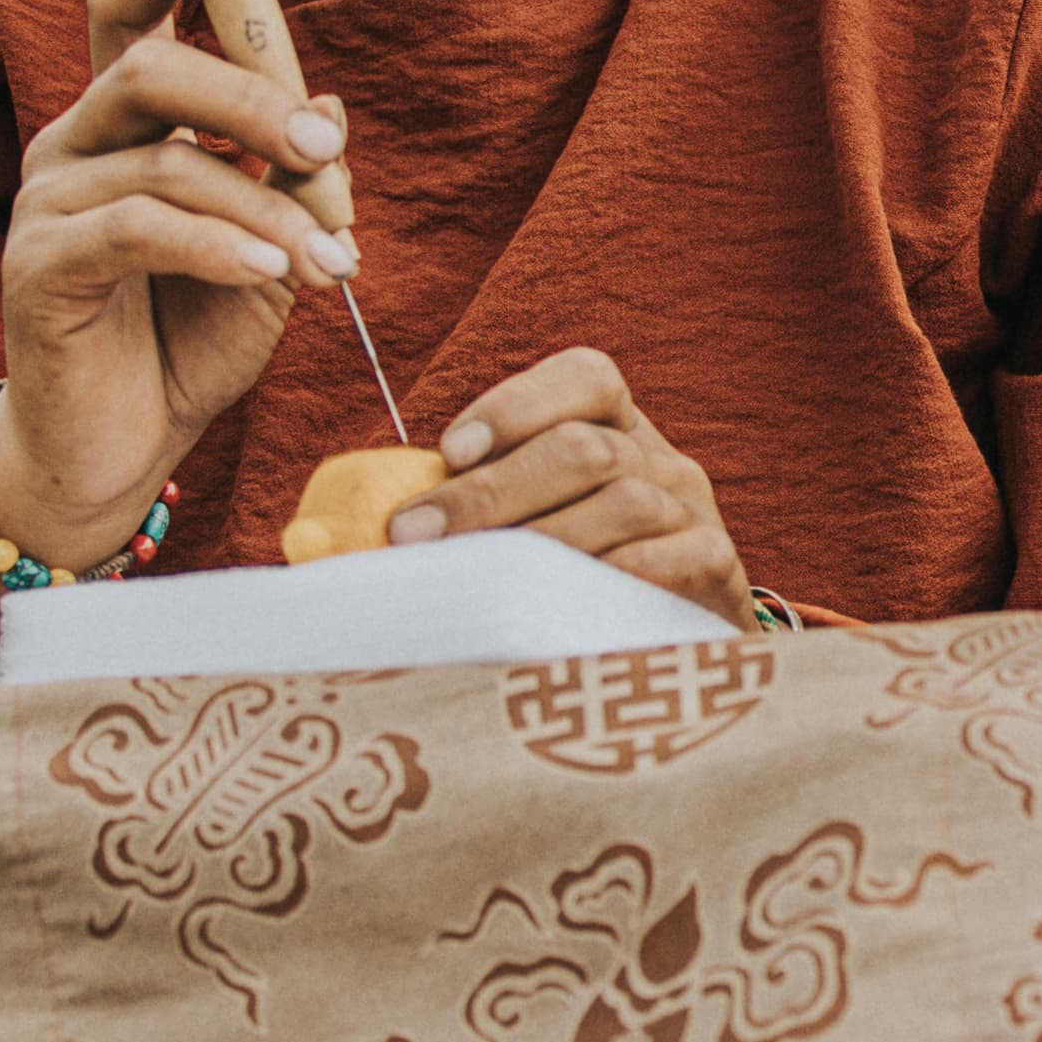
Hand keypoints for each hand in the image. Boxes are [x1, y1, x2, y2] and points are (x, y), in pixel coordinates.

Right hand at [0, 0, 356, 567]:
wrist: (126, 446)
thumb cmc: (192, 339)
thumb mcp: (270, 250)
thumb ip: (294, 181)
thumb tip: (335, 105)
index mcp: (124, 125)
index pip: (125, 17)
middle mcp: (74, 145)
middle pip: (154, 69)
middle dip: (256, 100)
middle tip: (329, 153)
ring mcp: (47, 202)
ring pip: (164, 159)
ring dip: (266, 209)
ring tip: (331, 266)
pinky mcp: (36, 266)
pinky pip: (133, 226)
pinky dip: (215, 243)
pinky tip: (269, 271)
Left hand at [391, 347, 752, 630]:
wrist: (681, 663)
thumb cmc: (575, 588)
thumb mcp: (522, 535)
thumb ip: (449, 522)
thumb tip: (323, 540)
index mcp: (614, 431)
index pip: (586, 377)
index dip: (516, 404)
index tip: (452, 450)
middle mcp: (660, 460)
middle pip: (585, 447)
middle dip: (491, 490)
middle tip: (416, 537)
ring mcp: (693, 512)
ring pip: (622, 500)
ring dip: (539, 541)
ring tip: (478, 582)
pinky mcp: (718, 569)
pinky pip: (669, 558)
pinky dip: (610, 576)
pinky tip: (562, 604)